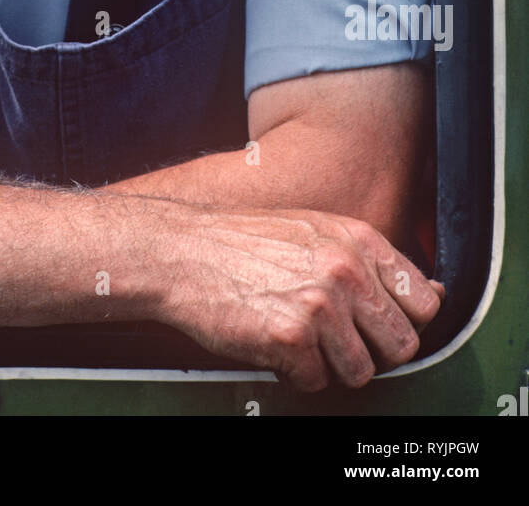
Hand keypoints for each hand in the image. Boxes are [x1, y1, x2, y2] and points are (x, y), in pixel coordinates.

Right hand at [152, 206, 443, 391]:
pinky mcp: (290, 338)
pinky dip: (295, 373)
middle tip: (335, 339)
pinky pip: (316, 382)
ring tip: (299, 339)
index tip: (379, 326)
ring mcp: (320, 305)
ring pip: (361, 372)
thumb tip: (432, 291)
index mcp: (358, 240)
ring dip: (331, 365)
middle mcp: (345, 270)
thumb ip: (370, 259)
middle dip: (372, 350)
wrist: (180, 249)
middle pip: (401, 344)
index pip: (424, 301)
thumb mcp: (316, 230)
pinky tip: (273, 343)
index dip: (403, 321)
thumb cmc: (243, 240)